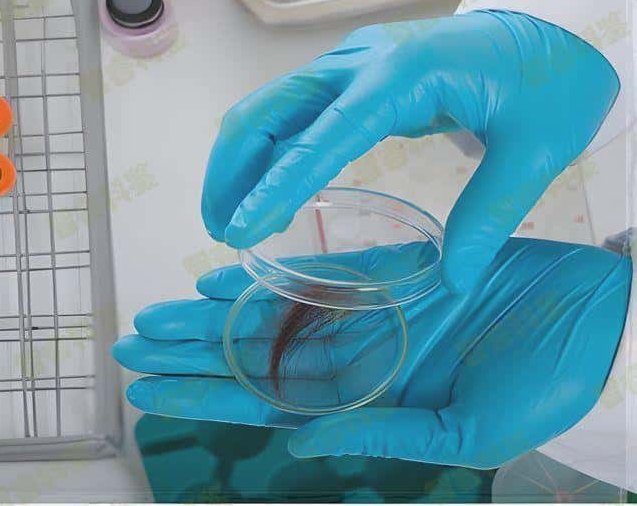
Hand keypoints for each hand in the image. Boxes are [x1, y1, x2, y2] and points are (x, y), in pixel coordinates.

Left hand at [113, 238, 629, 468]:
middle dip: (188, 355)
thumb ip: (378, 436)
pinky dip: (265, 276)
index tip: (148, 393)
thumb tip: (296, 446)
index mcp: (366, 404)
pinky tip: (220, 277)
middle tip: (128, 347)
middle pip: (250, 360)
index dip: (203, 398)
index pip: (264, 406)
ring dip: (210, 315)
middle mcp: (354, 360)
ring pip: (268, 316)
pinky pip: (313, 274)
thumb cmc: (545, 385)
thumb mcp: (465, 435)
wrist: (594, 314)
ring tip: (155, 314)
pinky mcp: (386, 273)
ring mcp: (365, 314)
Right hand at [201, 10, 619, 291]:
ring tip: (229, 219)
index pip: (320, 135)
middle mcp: (361, 63)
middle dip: (231, 170)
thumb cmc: (547, 82)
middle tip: (220, 230)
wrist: (548, 34)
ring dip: (238, 161)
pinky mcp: (351, 78)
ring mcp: (350, 66)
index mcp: (402, 76)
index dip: (275, 183)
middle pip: (266, 111)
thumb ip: (489, 213)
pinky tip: (267, 192)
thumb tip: (453, 280)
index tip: (241, 228)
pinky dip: (265, 152)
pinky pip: (290, 113)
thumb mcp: (535, 150)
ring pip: (267, 109)